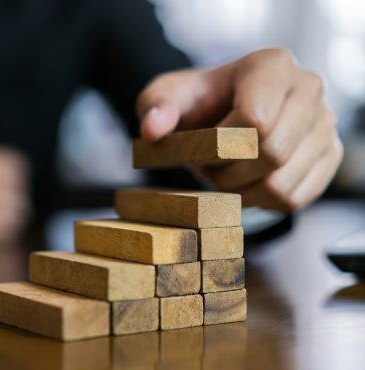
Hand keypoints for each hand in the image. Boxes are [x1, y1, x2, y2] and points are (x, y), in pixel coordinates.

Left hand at [136, 48, 342, 211]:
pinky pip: (294, 198)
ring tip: (225, 174)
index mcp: (271, 65)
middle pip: (272, 153)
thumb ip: (155, 108)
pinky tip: (245, 184)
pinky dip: (260, 201)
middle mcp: (308, 88)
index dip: (219, 146)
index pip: (255, 120)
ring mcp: (324, 123)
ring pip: (282, 182)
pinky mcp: (328, 155)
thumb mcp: (166, 98)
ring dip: (241, 190)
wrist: (222, 114)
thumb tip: (153, 130)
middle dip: (228, 171)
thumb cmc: (195, 105)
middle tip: (208, 167)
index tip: (200, 145)